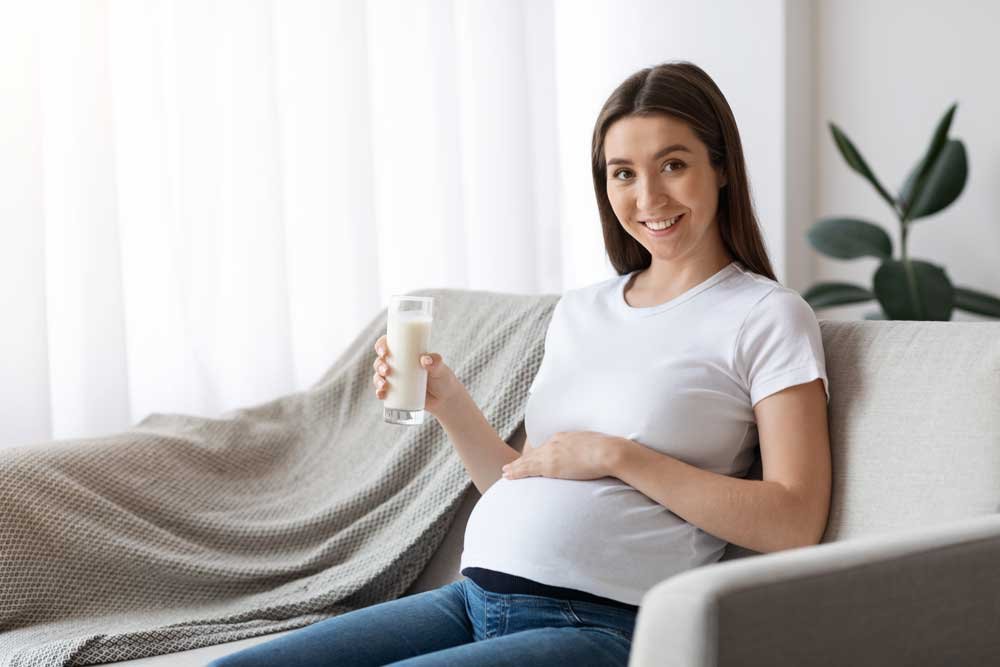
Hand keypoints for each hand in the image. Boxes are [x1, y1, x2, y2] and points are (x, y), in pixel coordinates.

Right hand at [372, 334, 462, 415]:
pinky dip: (379, 392)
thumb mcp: (441, 368)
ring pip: (379, 376)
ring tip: (384, 385)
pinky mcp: (396, 393)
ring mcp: (396, 379)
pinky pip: (382, 391)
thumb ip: (436, 361)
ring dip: (377, 379)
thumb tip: (425, 359)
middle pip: (380, 360)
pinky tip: (381, 394)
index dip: (381, 345)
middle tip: (387, 371)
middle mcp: (398, 364)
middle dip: (379, 365)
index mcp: (406, 352)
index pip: (388, 344)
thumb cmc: (443, 378)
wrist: (445, 400)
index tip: (384, 351)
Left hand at [501, 431, 621, 480]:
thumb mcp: (595, 447)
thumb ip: (588, 452)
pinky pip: (528, 468)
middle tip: (510, 466)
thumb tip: (593, 459)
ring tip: (505, 472)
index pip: (547, 447)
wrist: (610, 452)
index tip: (531, 459)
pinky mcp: (550, 465)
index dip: (537, 455)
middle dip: (522, 460)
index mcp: (565, 437)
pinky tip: (508, 475)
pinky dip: (516, 471)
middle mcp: (554, 442)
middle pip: (534, 453)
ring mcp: (551, 453)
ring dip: (515, 467)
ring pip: (527, 461)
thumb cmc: (609, 451)